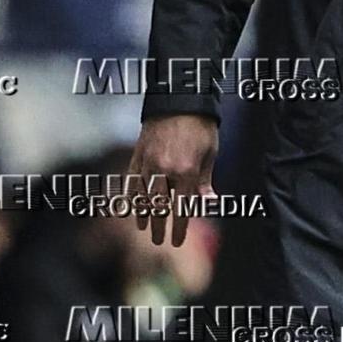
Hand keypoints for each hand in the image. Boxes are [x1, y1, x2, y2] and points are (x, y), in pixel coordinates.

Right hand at [129, 114, 217, 246]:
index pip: (181, 208)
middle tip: (159, 242)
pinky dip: (131, 196)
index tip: (175, 241)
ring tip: (144, 229)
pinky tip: (132, 206)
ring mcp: (148, 162)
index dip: (178, 228)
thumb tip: (207, 203)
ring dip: (143, 214)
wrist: (179, 99)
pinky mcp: (138, 154)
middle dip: (159, 227)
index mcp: (186, 171)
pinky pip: (132, 180)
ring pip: (142, 196)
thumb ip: (205, 180)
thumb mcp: (210, 153)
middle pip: (159, 207)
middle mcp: (164, 169)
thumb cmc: (201, 127)